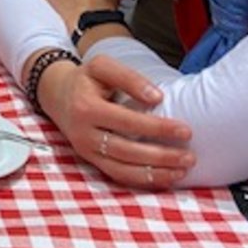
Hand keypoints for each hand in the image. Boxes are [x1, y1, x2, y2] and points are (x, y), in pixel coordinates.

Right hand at [41, 55, 192, 189]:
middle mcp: (84, 134)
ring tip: (182, 171)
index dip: (158, 128)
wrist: (56, 94)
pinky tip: (163, 177)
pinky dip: (141, 180)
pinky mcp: (90, 161)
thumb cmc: (86, 79)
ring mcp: (86, 151)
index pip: (128, 122)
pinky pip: (117, 176)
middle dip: (161, 157)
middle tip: (190, 157)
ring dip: (154, 174)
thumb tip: (157, 98)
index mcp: (87, 108)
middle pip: (127, 151)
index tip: (186, 130)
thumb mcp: (102, 66)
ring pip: (122, 169)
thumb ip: (130, 78)